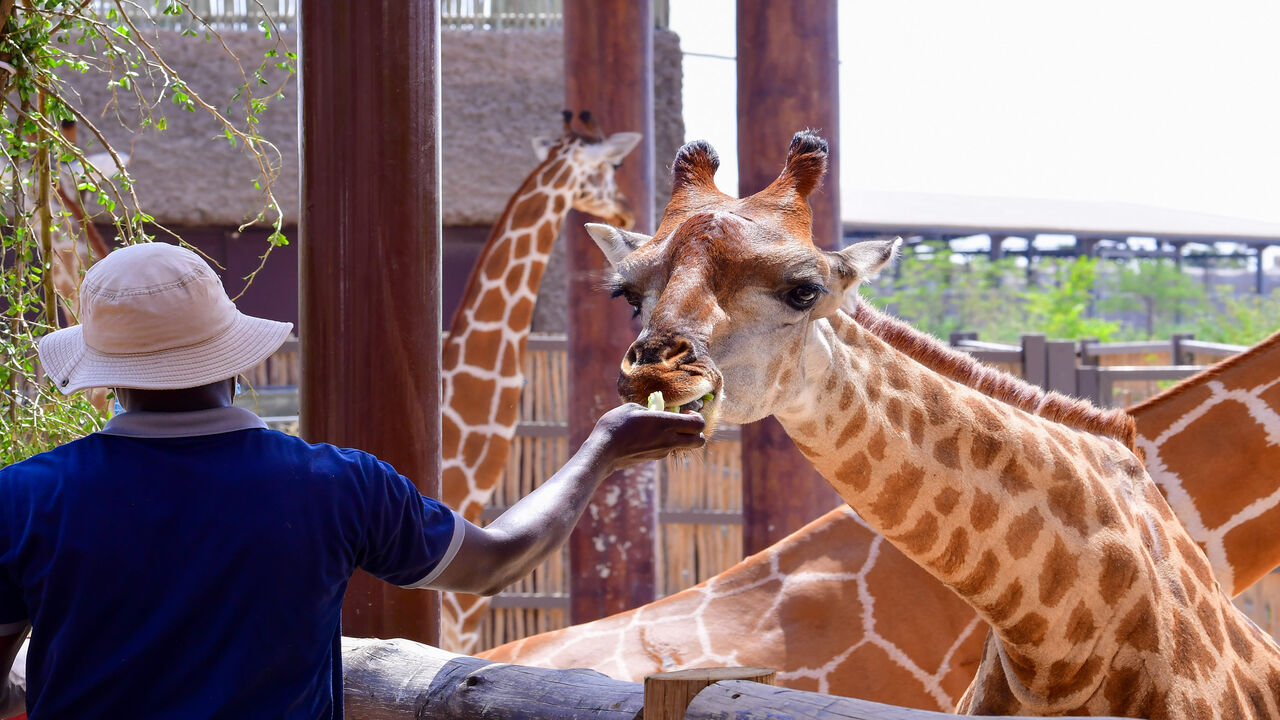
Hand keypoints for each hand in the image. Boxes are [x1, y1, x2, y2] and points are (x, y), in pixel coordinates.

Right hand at [588, 403, 705, 473]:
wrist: (603, 452)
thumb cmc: (615, 425)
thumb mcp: (633, 408)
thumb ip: (651, 410)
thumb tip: (658, 413)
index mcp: (666, 424)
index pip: (698, 424)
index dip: (696, 416)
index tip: (685, 411)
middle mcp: (668, 440)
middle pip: (699, 441)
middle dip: (696, 432)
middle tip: (683, 422)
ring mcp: (662, 452)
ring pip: (684, 446)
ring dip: (679, 437)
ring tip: (660, 428)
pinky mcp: (653, 458)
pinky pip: (668, 450)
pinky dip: (665, 442)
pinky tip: (647, 436)